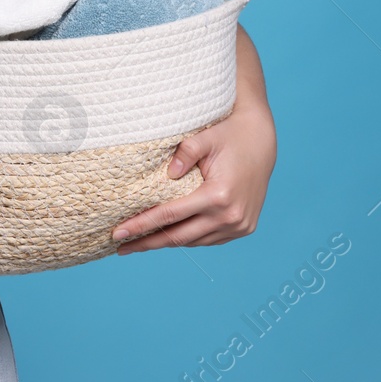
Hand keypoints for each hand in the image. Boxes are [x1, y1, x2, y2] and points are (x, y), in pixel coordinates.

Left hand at [112, 26, 273, 253]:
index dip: (141, 225)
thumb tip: (167, 174)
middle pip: (179, 237)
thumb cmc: (229, 135)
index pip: (170, 216)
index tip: (118, 233)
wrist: (262, 140)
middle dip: (147, 243)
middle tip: (120, 247)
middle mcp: (230, 217)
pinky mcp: (243, 228)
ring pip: (194, 242)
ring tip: (140, 243)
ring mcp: (239, 226)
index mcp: (219, 196)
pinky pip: (208, 239)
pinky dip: (188, 238)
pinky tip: (169, 236)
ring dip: (167, 242)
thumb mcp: (205, 137)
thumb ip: (184, 153)